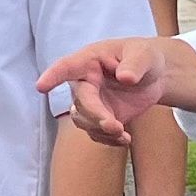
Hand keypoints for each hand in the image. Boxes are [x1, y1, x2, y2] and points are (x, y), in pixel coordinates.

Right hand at [40, 37, 171, 145]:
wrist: (154, 75)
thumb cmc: (144, 58)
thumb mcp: (144, 55)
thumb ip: (135, 64)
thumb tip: (125, 78)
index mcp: (90, 61)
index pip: (67, 67)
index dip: (53, 76)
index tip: (41, 87)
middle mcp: (85, 82)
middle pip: (80, 101)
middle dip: (95, 116)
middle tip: (115, 127)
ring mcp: (90, 102)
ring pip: (83, 121)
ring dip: (101, 131)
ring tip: (123, 135)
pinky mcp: (99, 118)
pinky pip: (95, 133)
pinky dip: (109, 140)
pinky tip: (125, 140)